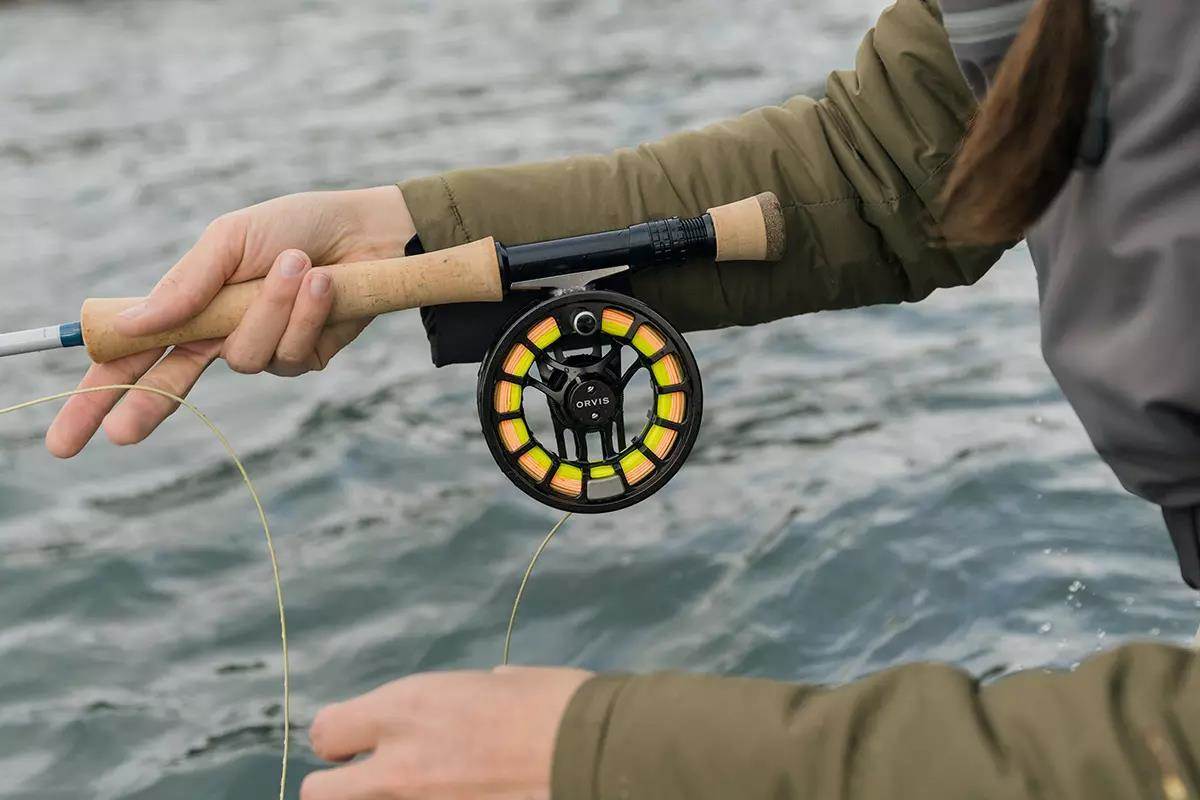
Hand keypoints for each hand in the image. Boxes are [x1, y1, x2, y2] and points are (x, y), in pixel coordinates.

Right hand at [45, 185, 415, 457]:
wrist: (366, 231)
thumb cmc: (295, 226)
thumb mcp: (230, 240)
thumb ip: (185, 286)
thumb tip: (131, 325)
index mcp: (191, 308)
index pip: (133, 356)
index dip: (99, 395)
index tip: (67, 437)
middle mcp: (221, 335)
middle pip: (169, 386)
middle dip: (143, 408)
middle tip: (120, 436)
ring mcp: (263, 349)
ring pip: (247, 357)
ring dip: (271, 307)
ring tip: (298, 263)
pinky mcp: (306, 357)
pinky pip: (293, 351)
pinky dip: (308, 312)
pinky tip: (327, 283)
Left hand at [302, 666, 592, 799]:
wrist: (592, 754)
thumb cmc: (554, 703)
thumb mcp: (497, 683)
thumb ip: (460, 699)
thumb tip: (473, 699)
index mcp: (406, 710)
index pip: (326, 732)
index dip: (343, 737)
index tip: (362, 740)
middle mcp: (396, 767)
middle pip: (319, 792)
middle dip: (339, 784)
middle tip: (374, 778)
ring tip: (412, 791)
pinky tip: (456, 799)